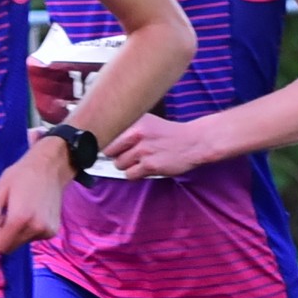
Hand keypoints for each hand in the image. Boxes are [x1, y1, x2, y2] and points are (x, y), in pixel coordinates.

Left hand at [0, 142, 71, 255]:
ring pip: (20, 243)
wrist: (50, 168)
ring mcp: (47, 231)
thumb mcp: (0, 189)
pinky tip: (28, 214)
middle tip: (1, 217)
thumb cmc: (21, 175)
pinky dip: (25, 230)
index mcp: (20, 219)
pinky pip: (32, 238)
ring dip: (13, 233)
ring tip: (16, 212)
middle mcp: (36, 228)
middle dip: (0, 237)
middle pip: (10, 248)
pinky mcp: (52, 230)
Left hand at [108, 111, 232, 181]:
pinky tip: (146, 167)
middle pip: (109, 151)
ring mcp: (143, 150)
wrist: (193, 142)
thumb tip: (104, 136)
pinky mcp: (150, 165)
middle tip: (131, 154)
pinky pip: (130, 175)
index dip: (108, 143)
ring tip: (142, 160)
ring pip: (119, 165)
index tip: (112, 146)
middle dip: (118, 154)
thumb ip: (127, 127)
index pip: (107, 134)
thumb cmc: (170, 134)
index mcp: (135, 121)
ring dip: (128, 165)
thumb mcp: (147, 122)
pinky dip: (136, 174)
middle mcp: (137, 134)